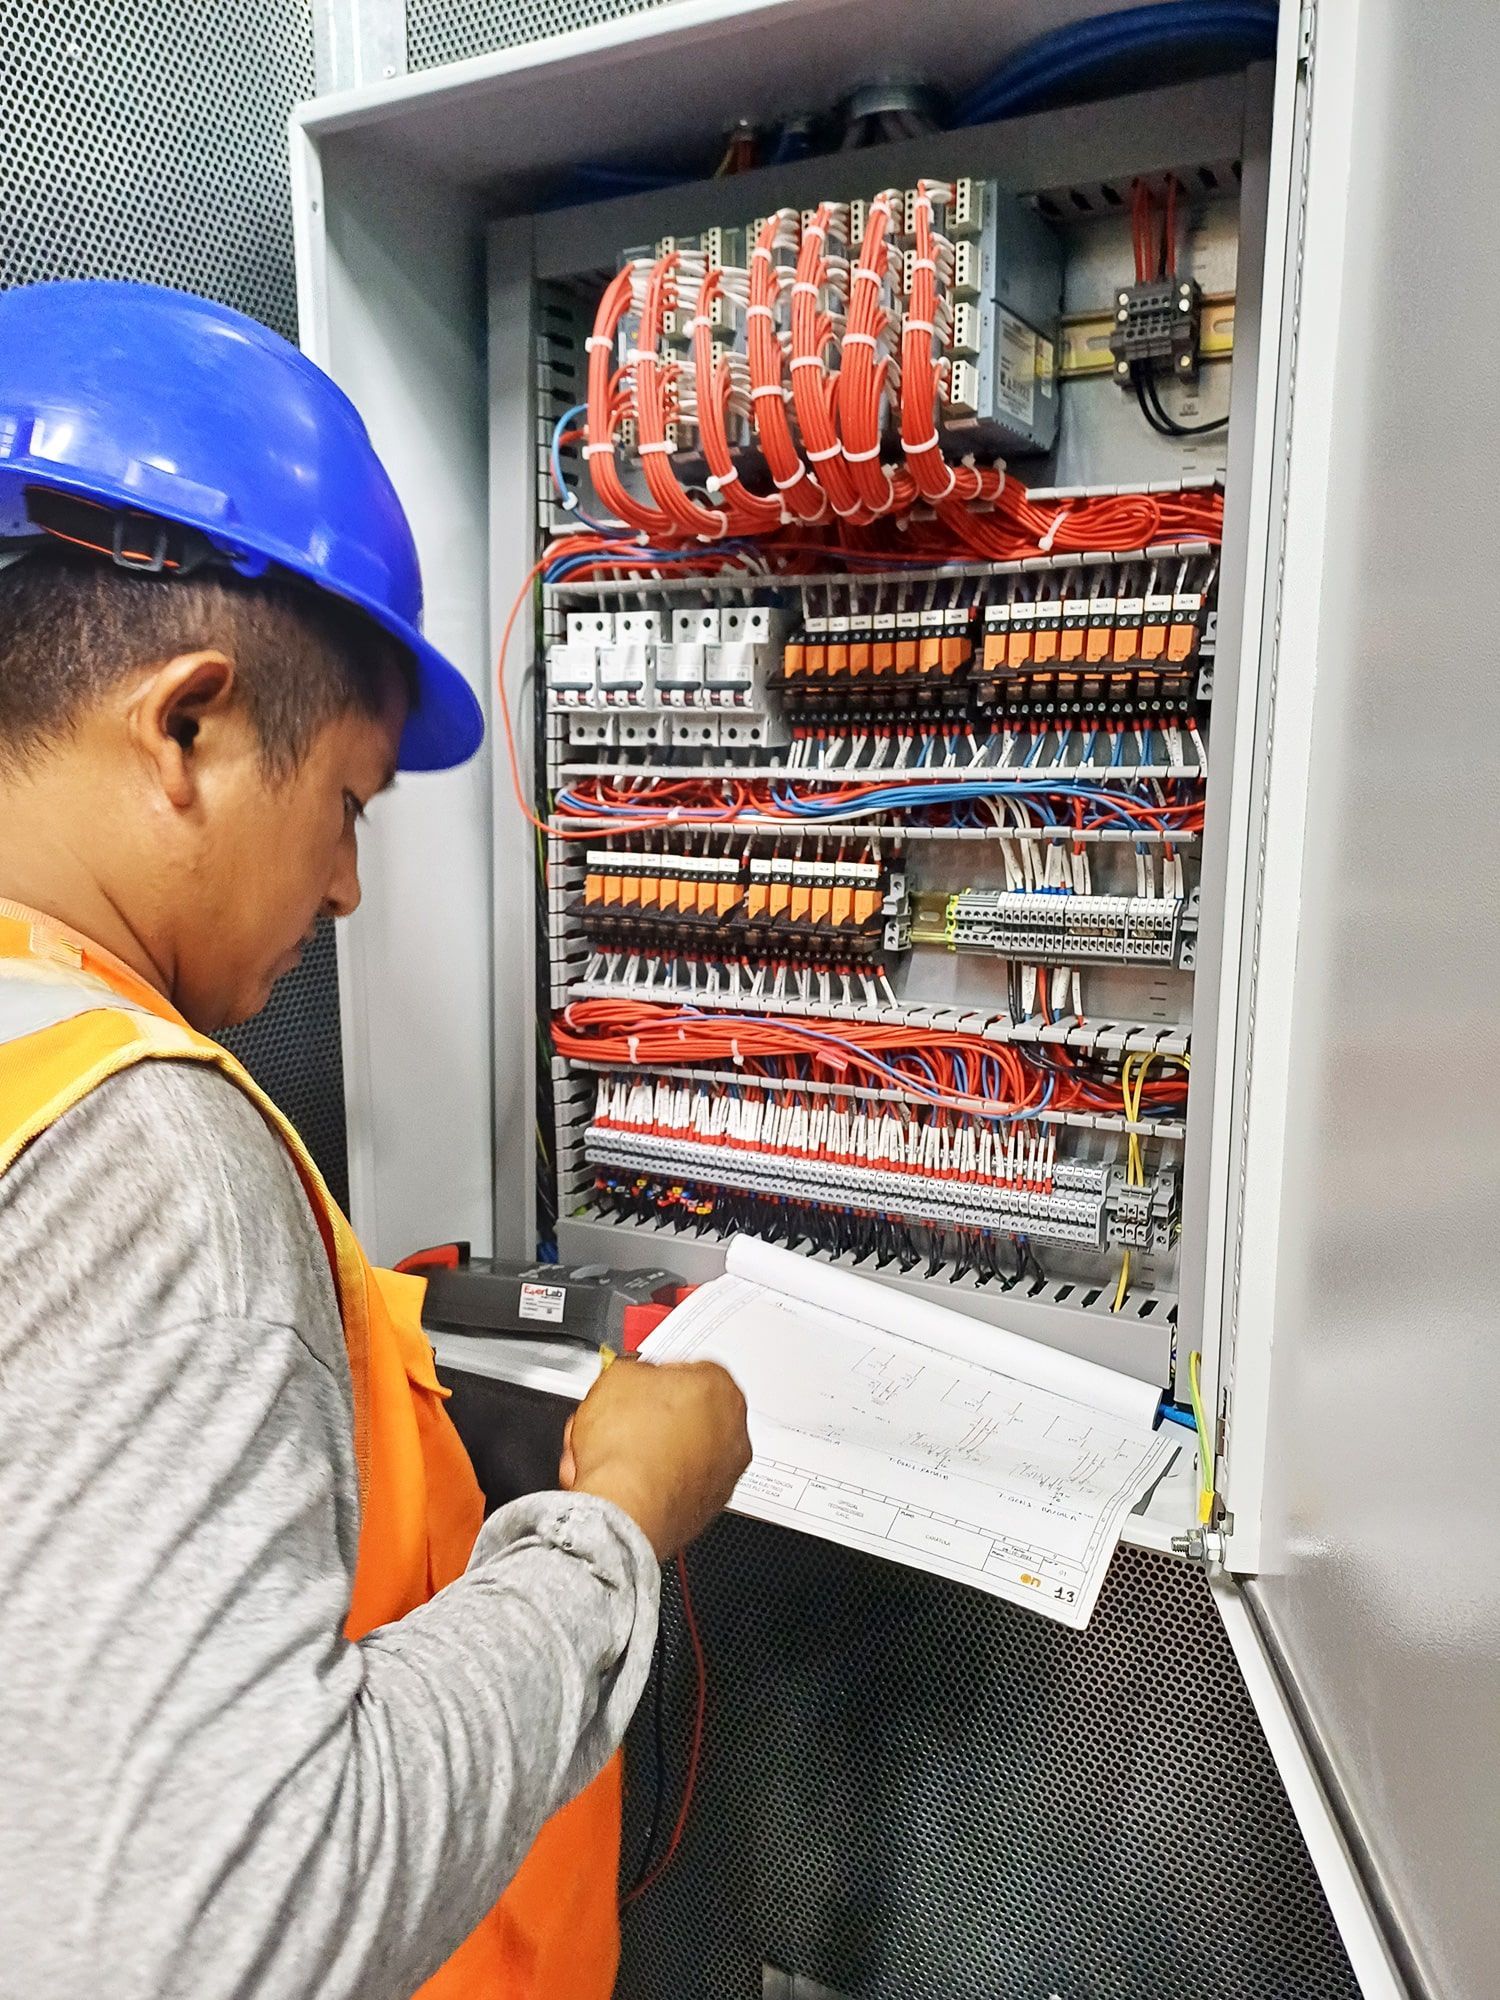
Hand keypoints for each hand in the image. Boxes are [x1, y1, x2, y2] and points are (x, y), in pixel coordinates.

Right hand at [559, 1359, 750, 1560]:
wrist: (623, 1512)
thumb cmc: (627, 1450)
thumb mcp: (617, 1377)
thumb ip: (635, 1370)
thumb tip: (633, 1377)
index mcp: (720, 1387)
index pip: (688, 1369)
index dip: (653, 1379)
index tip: (637, 1388)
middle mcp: (733, 1429)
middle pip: (688, 1411)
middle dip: (653, 1416)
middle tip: (624, 1420)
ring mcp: (725, 1471)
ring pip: (682, 1449)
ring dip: (652, 1449)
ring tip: (616, 1454)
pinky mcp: (710, 1505)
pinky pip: (680, 1481)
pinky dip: (658, 1480)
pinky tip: (626, 1480)